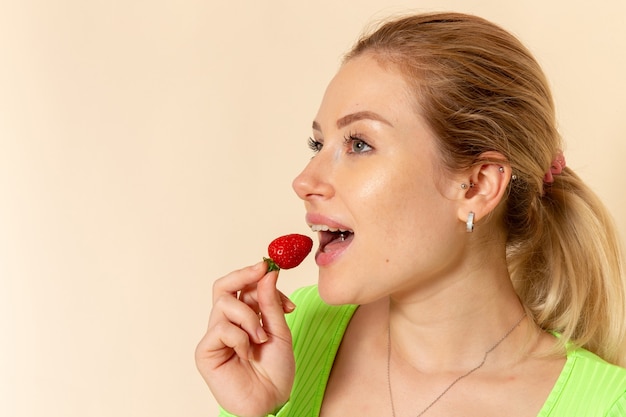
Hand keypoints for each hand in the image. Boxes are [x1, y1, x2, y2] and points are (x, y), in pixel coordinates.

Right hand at [195, 262, 295, 416]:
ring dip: (250, 317)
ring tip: (261, 338)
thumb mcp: (279, 332)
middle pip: (223, 286)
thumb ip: (271, 304)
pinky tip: (247, 353)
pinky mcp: (206, 351)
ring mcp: (215, 336)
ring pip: (225, 303)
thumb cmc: (276, 371)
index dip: (256, 274)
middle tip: (261, 270)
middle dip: (243, 274)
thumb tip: (268, 273)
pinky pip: (221, 328)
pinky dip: (240, 337)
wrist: (271, 401)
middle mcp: (226, 323)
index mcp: (244, 317)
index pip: (243, 286)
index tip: (271, 267)